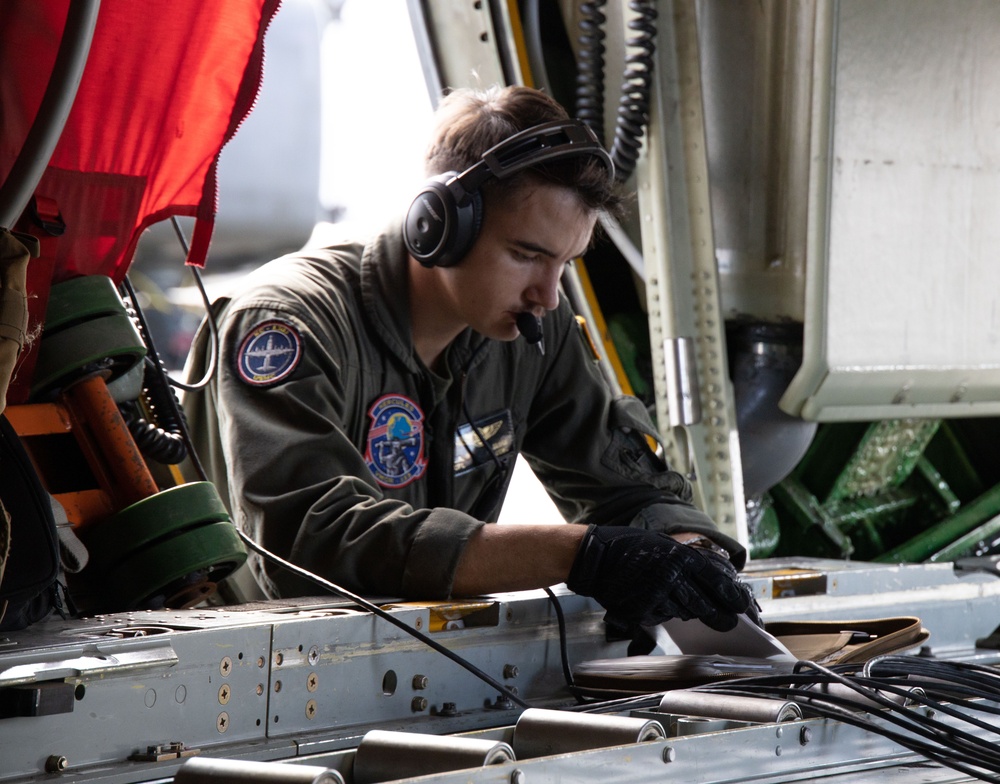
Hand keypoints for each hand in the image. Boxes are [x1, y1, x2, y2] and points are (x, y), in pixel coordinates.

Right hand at [566, 525, 752, 630]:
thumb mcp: (664, 544)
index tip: (742, 605)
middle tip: (728, 622)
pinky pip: (661, 617)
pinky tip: (653, 599)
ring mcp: (656, 595)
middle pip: (704, 604)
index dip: (732, 595)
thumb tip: (711, 578)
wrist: (596, 557)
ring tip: (676, 598)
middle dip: (719, 616)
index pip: (716, 580)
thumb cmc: (630, 547)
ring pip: (684, 612)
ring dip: (687, 610)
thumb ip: (687, 561)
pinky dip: (662, 612)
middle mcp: (672, 576)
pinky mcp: (642, 610)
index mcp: (680, 556)